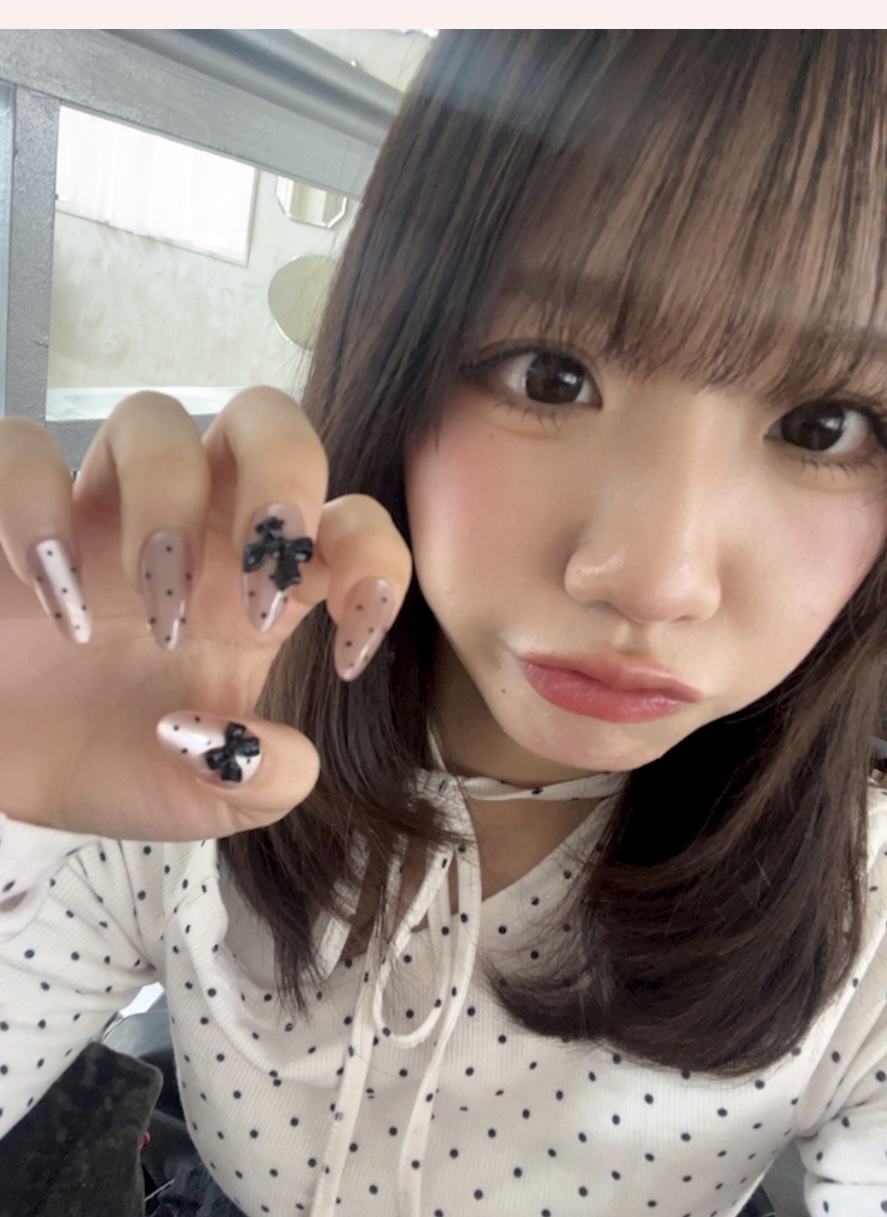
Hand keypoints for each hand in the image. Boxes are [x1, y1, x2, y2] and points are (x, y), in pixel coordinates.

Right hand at [0, 388, 410, 841]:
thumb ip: (263, 783)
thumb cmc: (123, 762)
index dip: (376, 565)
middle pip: (265, 419)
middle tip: (258, 586)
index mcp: (263, 582)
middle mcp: (196, 527)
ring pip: (152, 419)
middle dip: (281, 477)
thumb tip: (263, 749)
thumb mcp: (212, 801)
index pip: (351, 519)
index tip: (350, 653)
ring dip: (165, 502)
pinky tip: (49, 597)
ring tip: (153, 607)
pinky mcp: (18, 513)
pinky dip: (33, 505)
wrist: (14, 781)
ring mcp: (106, 510)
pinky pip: (20, 448)